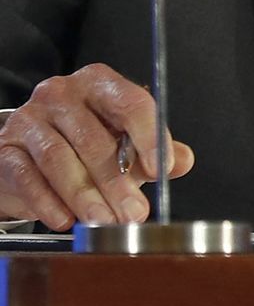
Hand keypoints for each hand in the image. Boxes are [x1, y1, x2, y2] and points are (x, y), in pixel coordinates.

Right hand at [0, 64, 194, 229]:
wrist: (28, 155)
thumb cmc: (84, 144)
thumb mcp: (124, 142)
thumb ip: (155, 150)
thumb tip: (183, 160)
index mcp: (100, 84)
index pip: (130, 103)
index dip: (147, 137)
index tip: (161, 170)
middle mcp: (62, 94)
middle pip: (93, 138)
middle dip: (116, 182)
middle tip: (133, 214)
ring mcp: (29, 119)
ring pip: (59, 159)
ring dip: (84, 196)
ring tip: (104, 222)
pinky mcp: (6, 148)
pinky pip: (28, 176)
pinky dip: (48, 202)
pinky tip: (65, 220)